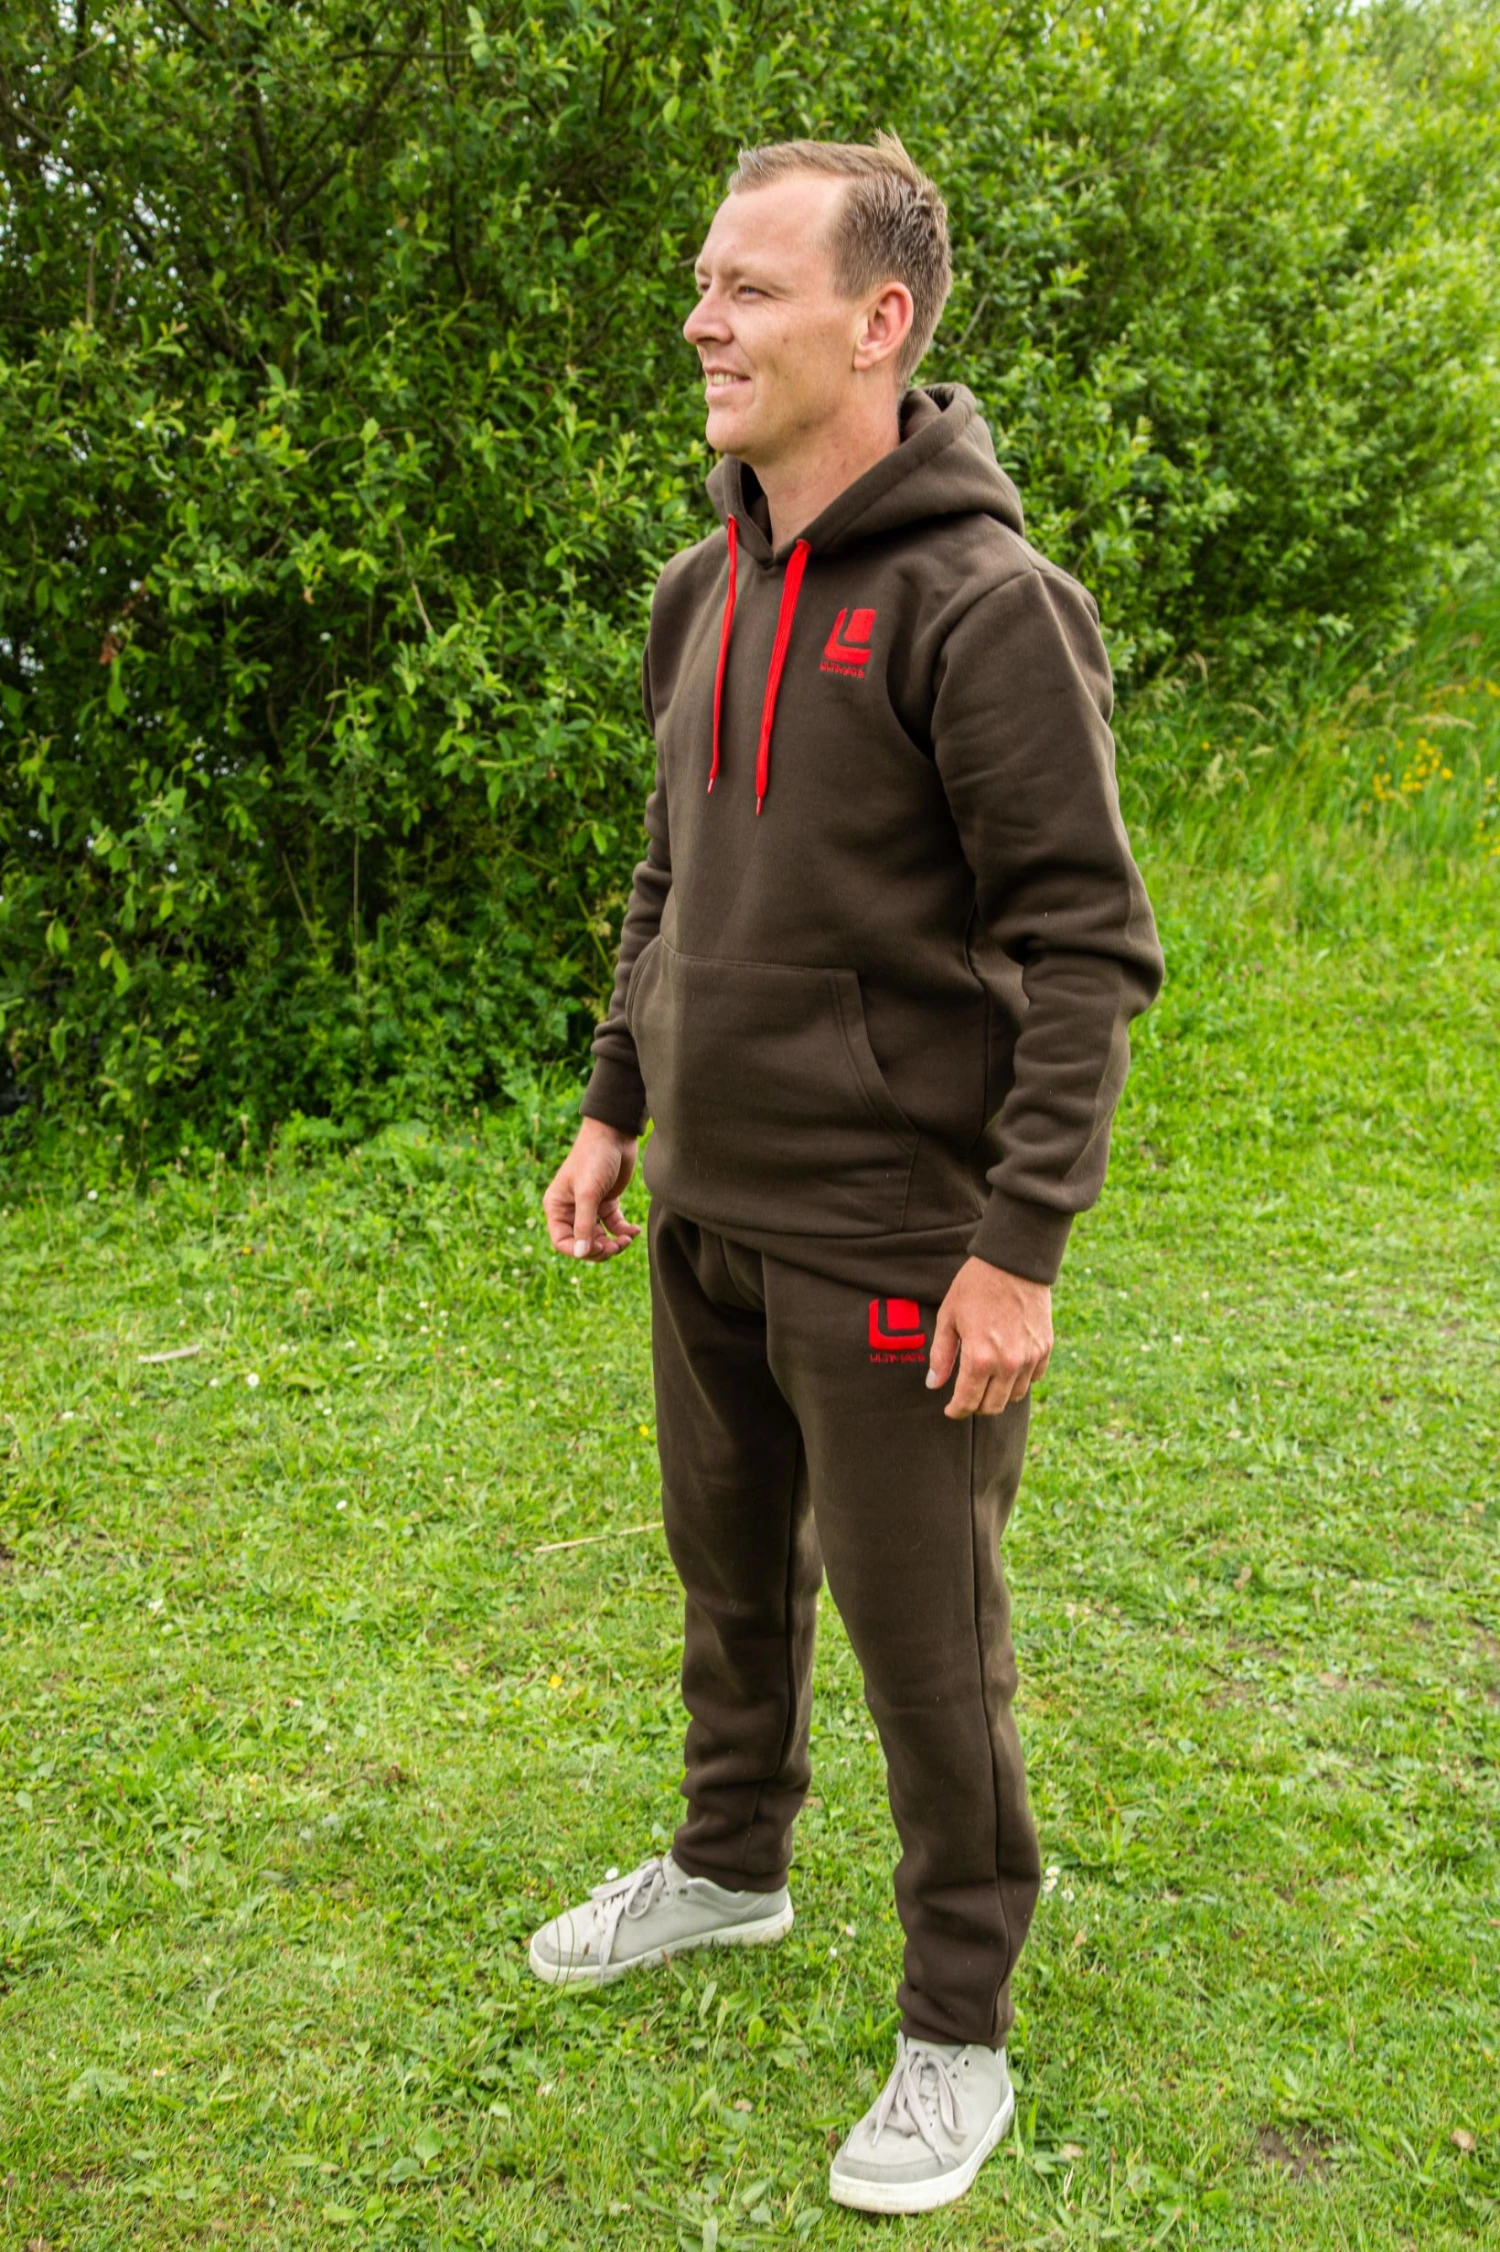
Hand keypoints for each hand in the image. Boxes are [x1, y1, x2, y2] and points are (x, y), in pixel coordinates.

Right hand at [542, 1119, 642, 1260]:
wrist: (615, 1135)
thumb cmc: (595, 1158)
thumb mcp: (588, 1193)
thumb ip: (584, 1225)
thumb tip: (582, 1254)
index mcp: (557, 1207)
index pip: (562, 1241)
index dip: (579, 1250)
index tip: (599, 1248)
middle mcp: (570, 1210)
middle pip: (583, 1243)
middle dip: (600, 1249)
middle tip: (617, 1246)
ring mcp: (590, 1208)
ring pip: (600, 1238)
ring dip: (614, 1244)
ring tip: (627, 1239)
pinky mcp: (607, 1203)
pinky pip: (614, 1227)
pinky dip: (624, 1232)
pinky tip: (634, 1230)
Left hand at [925, 1256, 1051, 1416]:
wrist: (1014, 1262)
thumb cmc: (975, 1286)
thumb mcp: (948, 1317)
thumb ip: (941, 1355)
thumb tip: (934, 1384)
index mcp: (980, 1358)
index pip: (967, 1401)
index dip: (956, 1410)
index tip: (950, 1410)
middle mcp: (1008, 1364)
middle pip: (992, 1406)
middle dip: (975, 1407)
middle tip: (966, 1398)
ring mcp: (1030, 1358)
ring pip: (1014, 1396)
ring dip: (998, 1396)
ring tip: (986, 1383)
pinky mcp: (1045, 1348)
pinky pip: (1033, 1378)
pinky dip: (1019, 1380)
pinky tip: (1006, 1368)